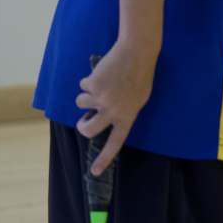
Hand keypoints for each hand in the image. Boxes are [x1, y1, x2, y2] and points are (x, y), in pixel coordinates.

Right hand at [75, 41, 156, 175]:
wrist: (137, 50)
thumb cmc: (141, 73)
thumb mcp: (140, 97)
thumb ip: (124, 111)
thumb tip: (108, 120)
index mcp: (128, 115)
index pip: (116, 142)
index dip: (104, 158)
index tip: (94, 172)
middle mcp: (114, 110)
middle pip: (88, 130)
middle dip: (82, 126)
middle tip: (85, 120)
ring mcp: (101, 98)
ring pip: (81, 103)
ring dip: (87, 94)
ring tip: (103, 83)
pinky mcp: (92, 85)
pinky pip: (83, 86)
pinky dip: (89, 79)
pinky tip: (103, 72)